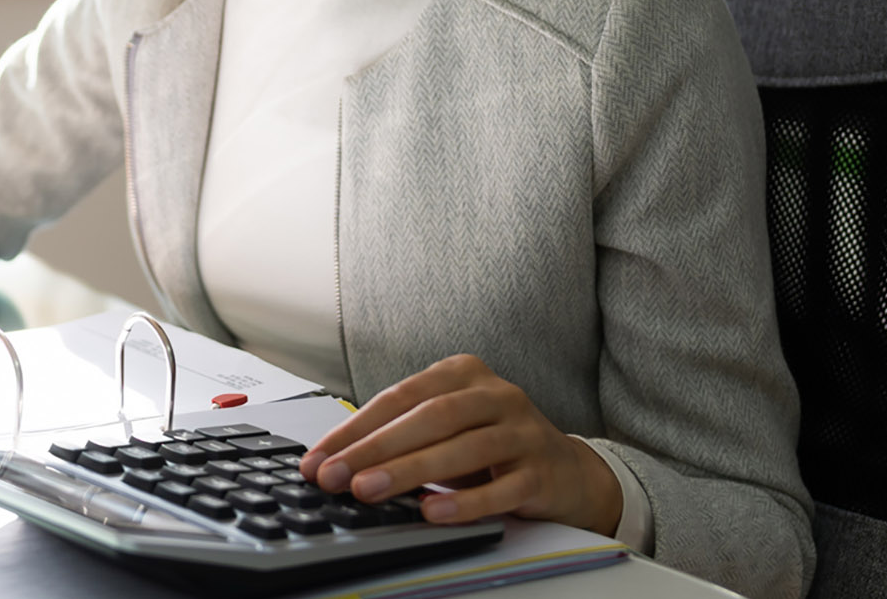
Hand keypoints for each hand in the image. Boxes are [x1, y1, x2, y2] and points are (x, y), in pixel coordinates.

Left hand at [297, 354, 621, 534]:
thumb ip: (401, 437)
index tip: (319, 458)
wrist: (566, 471)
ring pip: (463, 448)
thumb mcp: (446, 430)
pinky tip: (433, 512)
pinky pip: (501, 488)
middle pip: (428, 418)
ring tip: (369, 491)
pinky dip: (465, 502)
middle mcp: (495, 394)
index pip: (399, 397)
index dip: (355, 428)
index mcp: (462, 373)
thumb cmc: (491, 447)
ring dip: (410, 471)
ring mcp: (523, 430)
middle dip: (375, 448)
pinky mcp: (542, 471)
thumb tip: (337, 462)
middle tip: (336, 475)